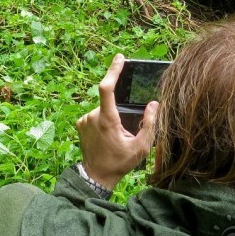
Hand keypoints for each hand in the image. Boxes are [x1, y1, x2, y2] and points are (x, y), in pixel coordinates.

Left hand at [76, 53, 157, 188]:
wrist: (97, 176)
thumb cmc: (120, 163)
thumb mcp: (141, 147)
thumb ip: (149, 124)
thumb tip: (154, 104)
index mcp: (106, 120)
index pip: (107, 88)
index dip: (113, 71)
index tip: (120, 58)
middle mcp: (92, 117)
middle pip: (110, 103)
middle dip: (119, 113)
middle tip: (123, 135)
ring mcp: (84, 120)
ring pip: (103, 110)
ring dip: (111, 118)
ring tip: (114, 140)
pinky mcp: (80, 124)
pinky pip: (95, 116)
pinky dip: (103, 122)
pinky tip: (107, 138)